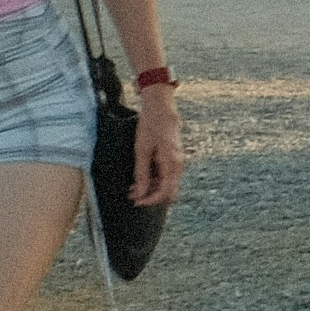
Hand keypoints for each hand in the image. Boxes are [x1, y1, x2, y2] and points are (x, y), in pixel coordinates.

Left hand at [127, 85, 187, 205]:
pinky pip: (165, 174)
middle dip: (150, 195)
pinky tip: (140, 177)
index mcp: (172, 164)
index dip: (150, 200)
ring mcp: (177, 161)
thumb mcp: (141, 151)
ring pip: (166, 183)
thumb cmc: (151, 126)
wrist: (161, 108)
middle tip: (131, 195)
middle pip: (168, 190)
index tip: (136, 202)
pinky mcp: (173, 158)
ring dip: (150, 187)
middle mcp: (178, 165)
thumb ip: (141, 174)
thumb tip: (140, 193)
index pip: (165, 192)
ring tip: (132, 187)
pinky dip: (153, 179)